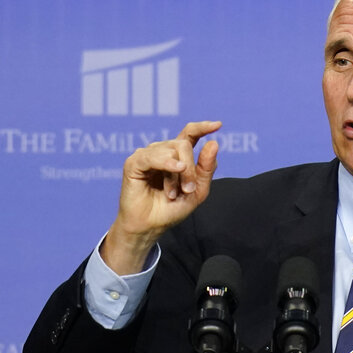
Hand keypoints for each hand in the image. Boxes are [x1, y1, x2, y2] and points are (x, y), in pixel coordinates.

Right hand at [101, 121, 221, 273]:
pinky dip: (166, 163)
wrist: (151, 227)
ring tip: (172, 194)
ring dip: (177, 175)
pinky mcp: (134, 163)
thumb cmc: (171, 209)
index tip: (218, 125)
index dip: (202, 127)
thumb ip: (206, 168)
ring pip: (171, 150)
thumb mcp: (197, 191)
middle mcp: (161, 151)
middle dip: (190, 168)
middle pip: (183, 144)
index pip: (190, 134)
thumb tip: (214, 142)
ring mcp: (147, 155)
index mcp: (177, 156)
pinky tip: (175, 169)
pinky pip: (153, 155)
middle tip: (187, 190)